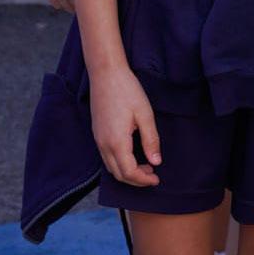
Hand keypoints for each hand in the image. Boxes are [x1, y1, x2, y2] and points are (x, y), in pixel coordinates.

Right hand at [90, 65, 160, 187]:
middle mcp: (104, 145)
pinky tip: (132, 155)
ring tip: (146, 165)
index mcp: (117, 142)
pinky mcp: (97, 134)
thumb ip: (151, 140)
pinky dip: (119, 163)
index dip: (144, 180)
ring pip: (111, 167)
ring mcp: (98, 140)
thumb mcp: (145, 114)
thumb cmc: (127, 91)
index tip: (157, 178)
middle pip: (118, 174)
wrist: (106, 74)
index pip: (129, 172)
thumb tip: (156, 161)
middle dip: (136, 180)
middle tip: (153, 174)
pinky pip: (106, 157)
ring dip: (127, 172)